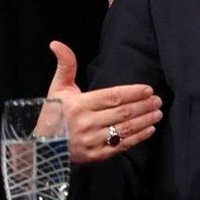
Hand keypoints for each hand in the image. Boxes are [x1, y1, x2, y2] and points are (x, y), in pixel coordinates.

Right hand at [47, 40, 162, 163]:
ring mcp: (90, 141)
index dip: (132, 93)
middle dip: (143, 106)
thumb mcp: (58, 87)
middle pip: (122, 112)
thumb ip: (66, 65)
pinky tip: (149, 129)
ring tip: (157, 113)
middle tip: (158, 100)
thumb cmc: (54, 113)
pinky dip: (138, 138)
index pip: (112, 97)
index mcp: (78, 105)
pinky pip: (121, 145)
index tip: (148, 89)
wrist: (42, 146)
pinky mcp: (95, 156)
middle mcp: (85, 124)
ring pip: (124, 129)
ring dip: (144, 120)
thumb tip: (57, 43)